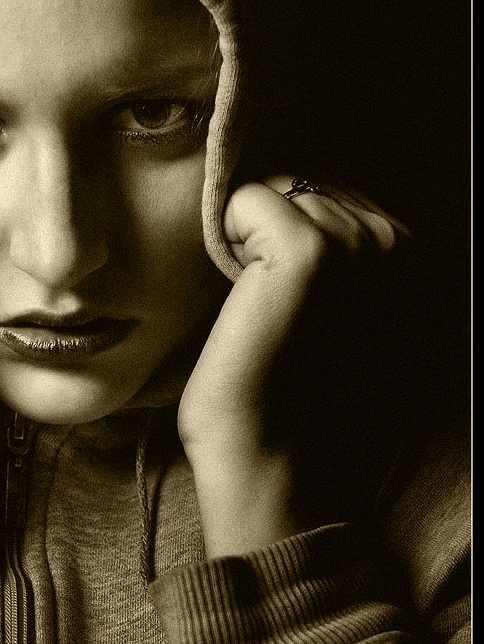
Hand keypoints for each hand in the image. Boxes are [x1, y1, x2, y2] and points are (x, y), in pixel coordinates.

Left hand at [178, 176, 410, 556]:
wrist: (268, 458)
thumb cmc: (290, 390)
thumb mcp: (332, 308)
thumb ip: (341, 254)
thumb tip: (299, 195)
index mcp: (413, 261)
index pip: (332, 192)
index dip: (290, 233)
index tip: (286, 295)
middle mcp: (399, 246)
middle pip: (306, 185)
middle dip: (271, 231)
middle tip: (270, 303)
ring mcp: (359, 246)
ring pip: (279, 190)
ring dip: (251, 238)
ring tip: (261, 303)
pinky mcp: (309, 253)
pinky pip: (249, 199)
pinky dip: (229, 232)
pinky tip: (241, 288)